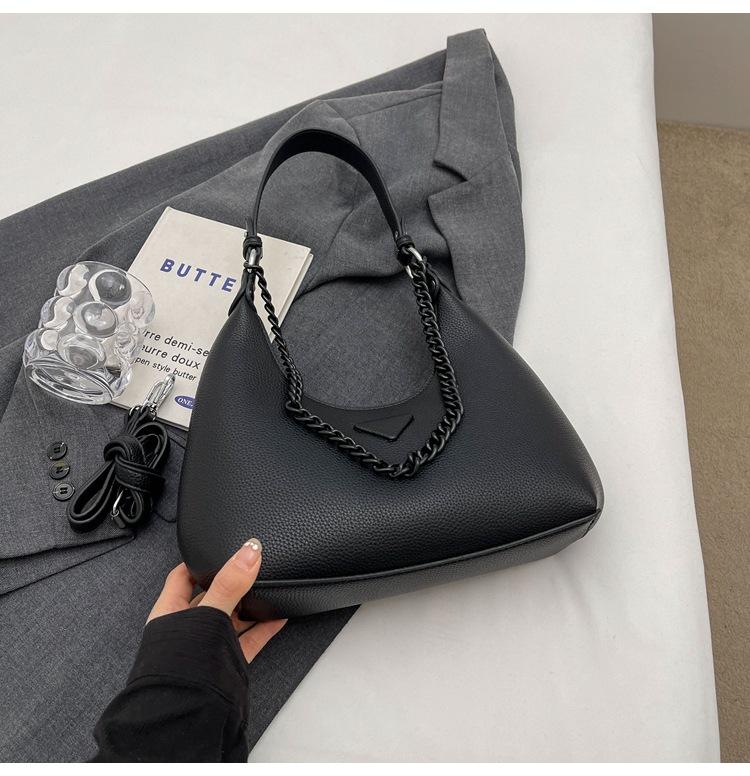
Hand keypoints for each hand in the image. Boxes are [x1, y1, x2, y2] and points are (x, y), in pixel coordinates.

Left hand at [147, 538, 285, 662]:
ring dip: (250, 605)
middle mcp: (187, 629)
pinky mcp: (226, 663)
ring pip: (231, 618)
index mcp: (169, 613)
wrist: (188, 715)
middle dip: (231, 582)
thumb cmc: (180, 669)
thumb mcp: (208, 614)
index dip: (199, 560)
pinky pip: (248, 639)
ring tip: (269, 587)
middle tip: (252, 565)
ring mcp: (207, 647)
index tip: (219, 546)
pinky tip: (278, 616)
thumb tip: (248, 552)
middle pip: (211, 596)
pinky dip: (263, 626)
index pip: (182, 576)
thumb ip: (229, 584)